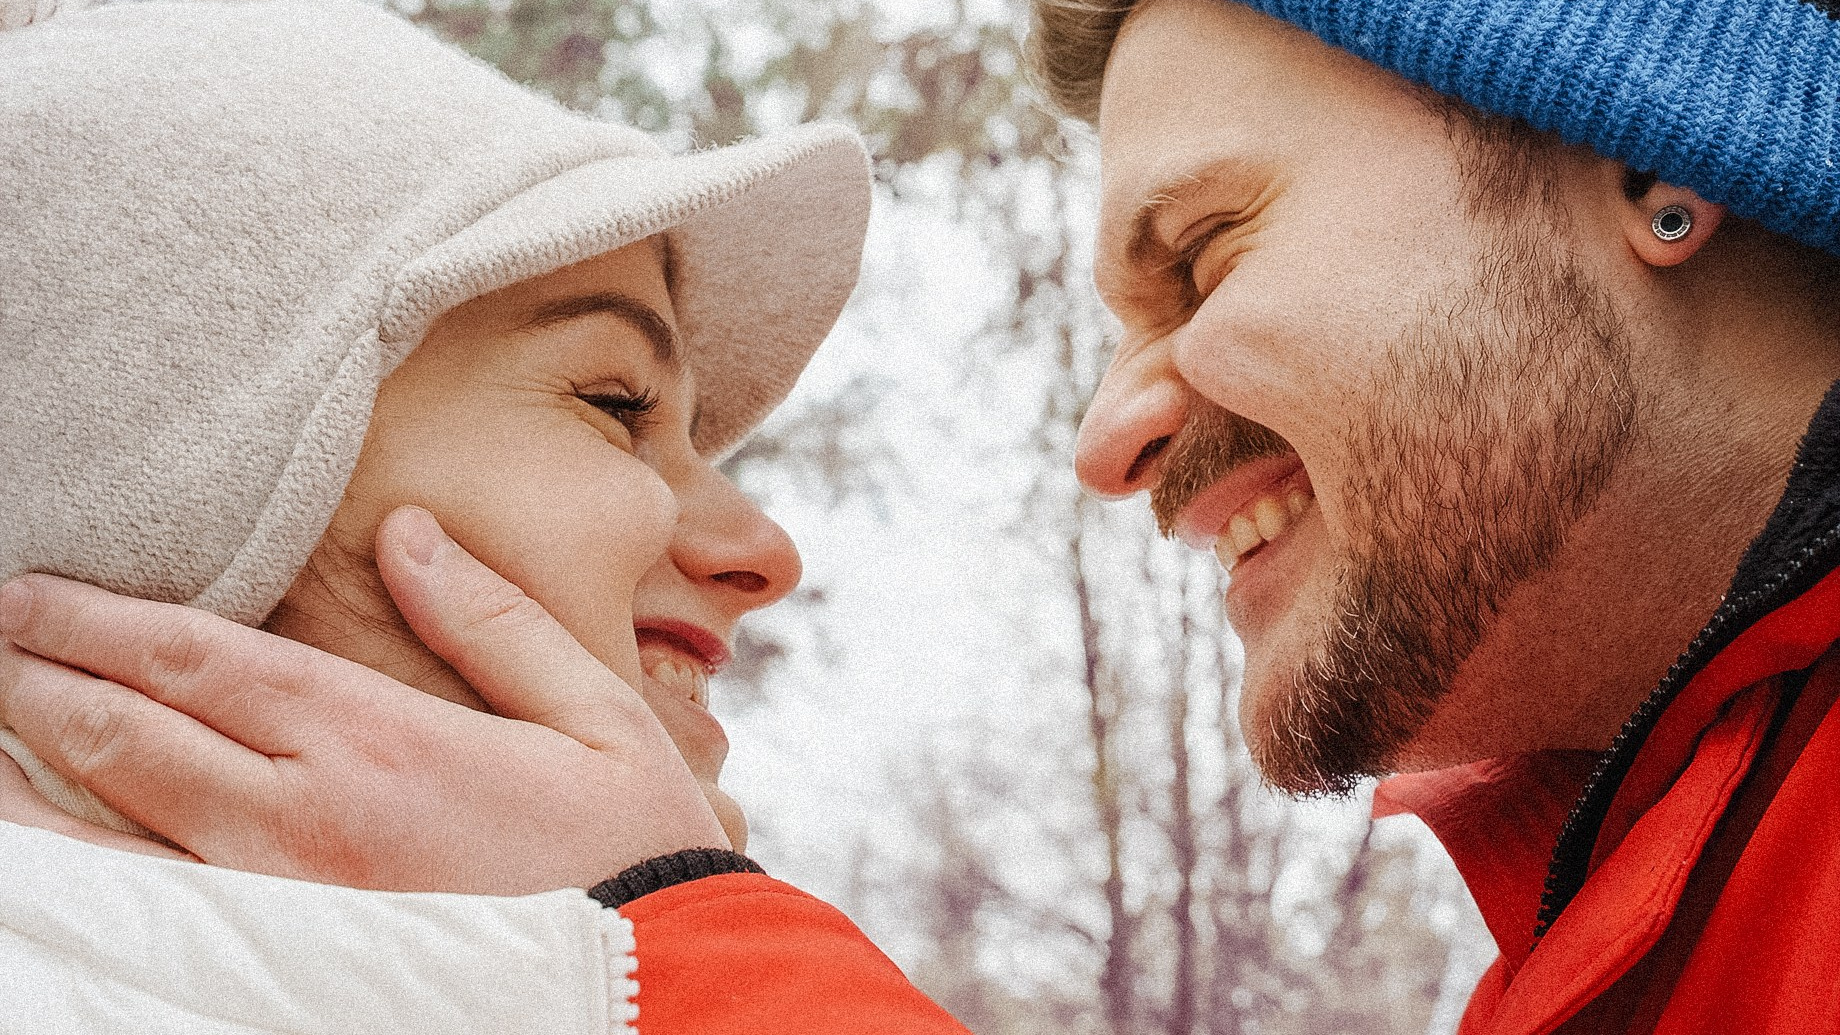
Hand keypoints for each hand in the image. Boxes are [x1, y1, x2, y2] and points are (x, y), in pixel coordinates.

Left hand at [0, 506, 729, 894]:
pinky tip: (40, 839)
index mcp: (383, 747)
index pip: (202, 663)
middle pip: (131, 737)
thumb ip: (493, 622)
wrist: (656, 995)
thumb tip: (406, 532)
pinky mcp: (281, 967)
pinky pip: (143, 912)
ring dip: (29, 770)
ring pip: (109, 833)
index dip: (102, 622)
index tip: (34, 591)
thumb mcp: (595, 717)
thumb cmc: (632, 853)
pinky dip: (75, 865)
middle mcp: (307, 825)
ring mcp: (280, 908)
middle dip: (42, 675)